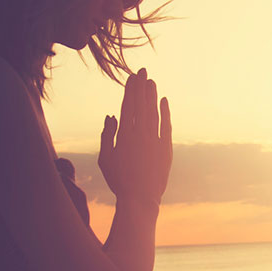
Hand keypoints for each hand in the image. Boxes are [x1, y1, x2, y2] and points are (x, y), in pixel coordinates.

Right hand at [98, 68, 171, 205]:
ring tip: (151, 81)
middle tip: (142, 71)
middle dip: (141, 86)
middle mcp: (140, 134)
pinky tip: (163, 100)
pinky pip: (166, 125)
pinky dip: (165, 112)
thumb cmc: (119, 180)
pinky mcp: (166, 148)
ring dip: (152, 95)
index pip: (127, 106)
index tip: (131, 77)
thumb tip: (111, 116)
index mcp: (124, 135)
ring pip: (153, 112)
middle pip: (141, 104)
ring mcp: (154, 140)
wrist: (140, 199)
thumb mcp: (105, 158)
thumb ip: (107, 135)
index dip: (129, 90)